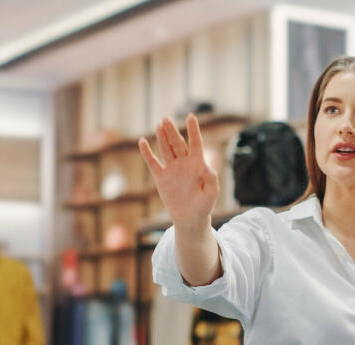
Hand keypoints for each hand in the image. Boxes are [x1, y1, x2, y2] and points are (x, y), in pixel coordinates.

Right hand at [138, 113, 218, 228]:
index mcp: (198, 164)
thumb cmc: (204, 205)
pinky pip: (153, 163)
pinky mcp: (161, 177)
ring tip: (159, 124)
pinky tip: (142, 142)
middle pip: (178, 143)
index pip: (196, 143)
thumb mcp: (211, 194)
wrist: (190, 218)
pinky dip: (147, 153)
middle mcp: (184, 163)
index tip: (191, 116)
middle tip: (166, 119)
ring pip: (166, 149)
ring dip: (162, 137)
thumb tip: (208, 168)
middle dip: (172, 131)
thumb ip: (211, 181)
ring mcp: (172, 169)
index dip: (193, 130)